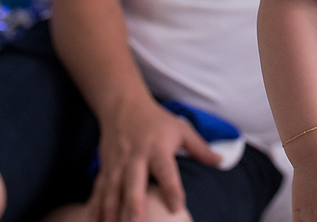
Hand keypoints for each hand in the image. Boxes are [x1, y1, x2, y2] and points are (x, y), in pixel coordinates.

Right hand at [88, 95, 221, 221]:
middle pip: (134, 182)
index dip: (172, 188)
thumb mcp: (181, 129)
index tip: (177, 207)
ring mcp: (118, 163)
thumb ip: (200, 148)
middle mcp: (136, 157)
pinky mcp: (105, 168)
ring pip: (112, 190)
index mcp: (158, 148)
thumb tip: (222, 162)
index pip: (166, 170)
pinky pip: (98, 190)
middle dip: (134, 204)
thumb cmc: (157, 121)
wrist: (123, 105)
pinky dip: (95, 207)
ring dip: (111, 211)